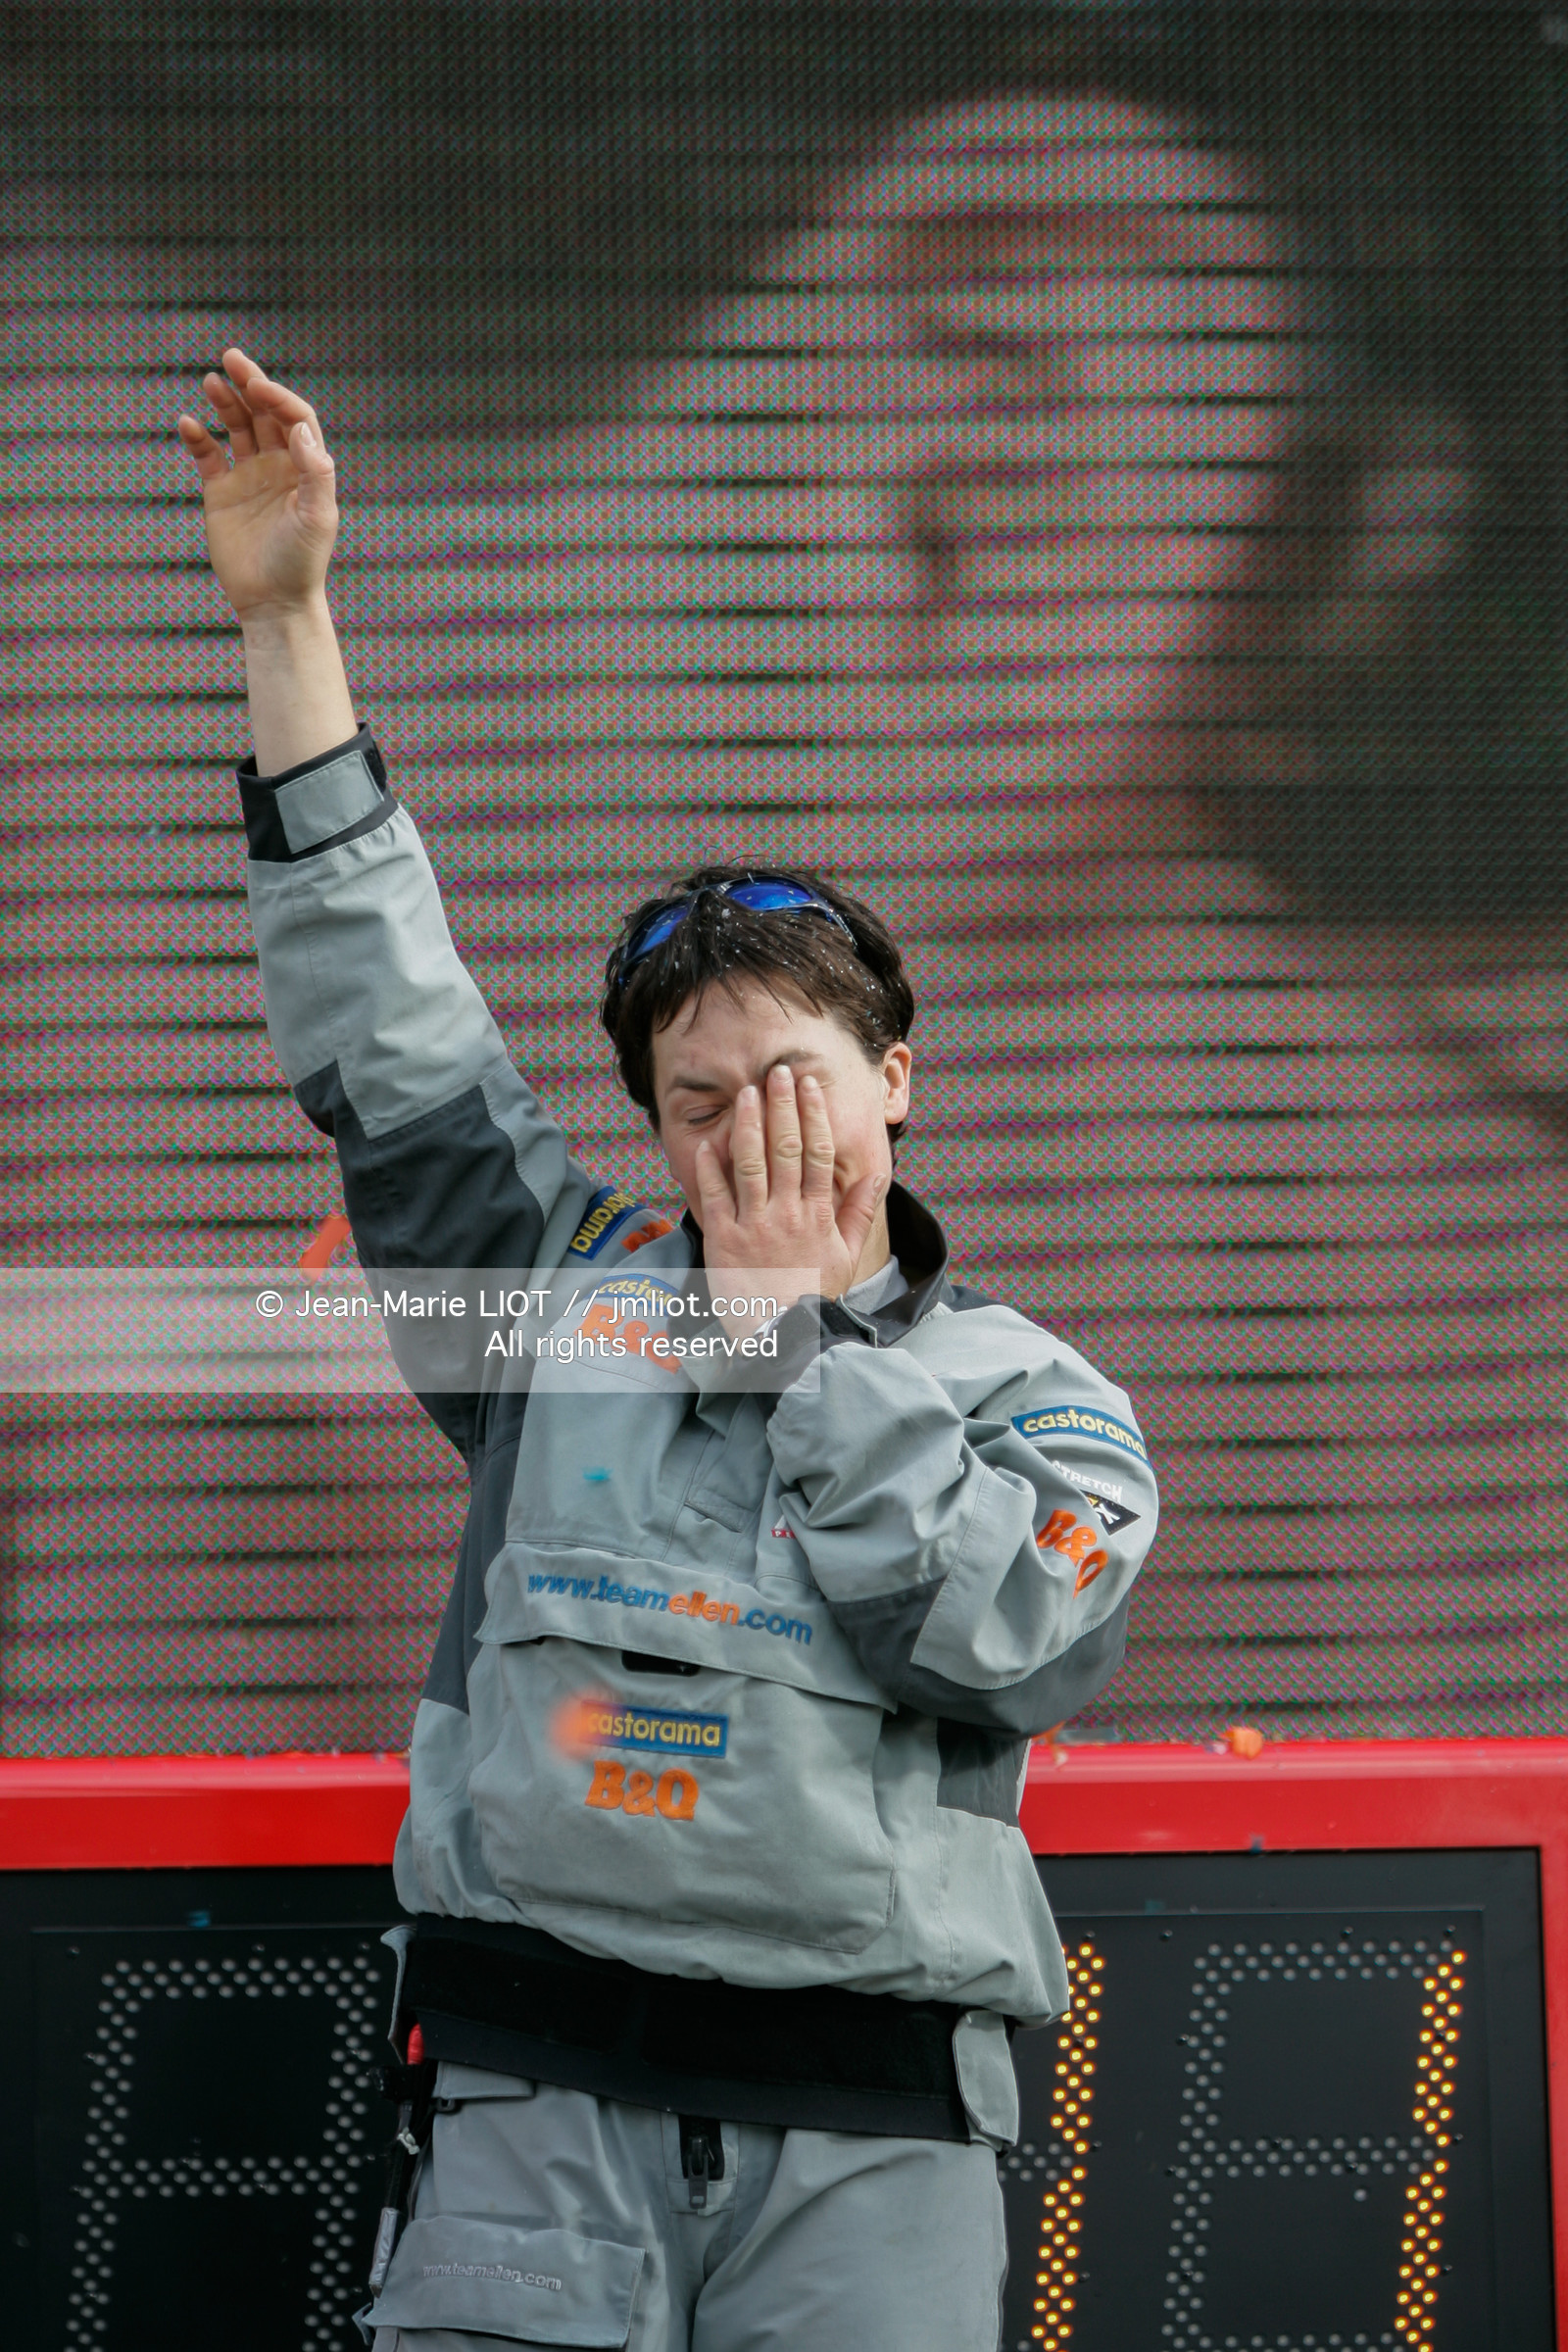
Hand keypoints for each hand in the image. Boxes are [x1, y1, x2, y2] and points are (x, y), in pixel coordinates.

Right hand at [176, 347, 338, 621]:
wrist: (274, 603)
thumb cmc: (302, 563)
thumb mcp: (318, 518)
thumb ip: (315, 472)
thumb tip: (302, 430)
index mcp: (306, 468)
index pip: (295, 418)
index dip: (279, 397)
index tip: (260, 387)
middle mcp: (279, 466)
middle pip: (265, 413)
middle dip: (251, 384)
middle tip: (232, 358)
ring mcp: (249, 477)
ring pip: (236, 427)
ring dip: (226, 402)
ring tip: (211, 381)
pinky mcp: (221, 493)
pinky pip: (207, 455)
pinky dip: (197, 437)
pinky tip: (188, 423)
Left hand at [694, 1065, 888, 1330]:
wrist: (785, 1336)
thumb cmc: (815, 1296)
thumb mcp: (846, 1256)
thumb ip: (858, 1214)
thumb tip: (875, 1177)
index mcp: (817, 1214)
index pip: (817, 1154)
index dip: (813, 1116)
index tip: (809, 1087)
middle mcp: (787, 1214)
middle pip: (785, 1149)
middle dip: (782, 1107)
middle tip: (777, 1074)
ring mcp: (754, 1225)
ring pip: (750, 1164)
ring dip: (749, 1125)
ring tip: (747, 1094)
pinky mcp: (724, 1240)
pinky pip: (715, 1196)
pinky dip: (710, 1168)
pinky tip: (709, 1142)